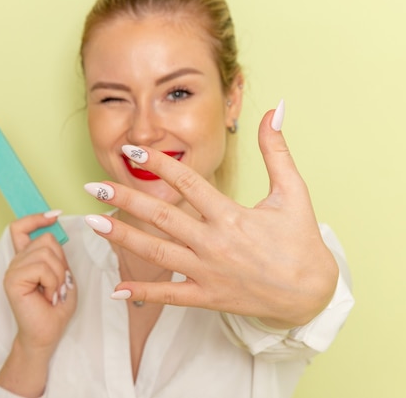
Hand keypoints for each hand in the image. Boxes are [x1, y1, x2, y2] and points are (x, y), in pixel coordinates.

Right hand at [4, 213, 76, 350]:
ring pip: (46, 253)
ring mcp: (12, 270)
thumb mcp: (63, 274)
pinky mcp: (12, 280)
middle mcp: (16, 261)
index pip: (21, 228)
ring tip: (52, 292)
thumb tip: (54, 230)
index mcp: (26, 258)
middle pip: (45, 239)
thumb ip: (57, 254)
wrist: (47, 334)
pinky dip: (52, 282)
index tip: (54, 215)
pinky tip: (47, 297)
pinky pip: (41, 268)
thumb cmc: (56, 307)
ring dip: (58, 275)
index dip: (36, 218)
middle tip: (57, 285)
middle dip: (61, 262)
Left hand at [84, 105, 338, 328]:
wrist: (311, 294)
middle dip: (126, 198)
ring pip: (157, 252)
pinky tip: (117, 288)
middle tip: (94, 185)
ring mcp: (208, 272)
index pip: (187, 183)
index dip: (157, 164)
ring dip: (123, 237)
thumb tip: (278, 109)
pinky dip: (143, 293)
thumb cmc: (301, 242)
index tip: (132, 150)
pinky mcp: (207, 297)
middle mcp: (214, 243)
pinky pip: (170, 295)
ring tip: (93, 223)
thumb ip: (278, 151)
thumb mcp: (293, 192)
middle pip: (162, 216)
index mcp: (231, 215)